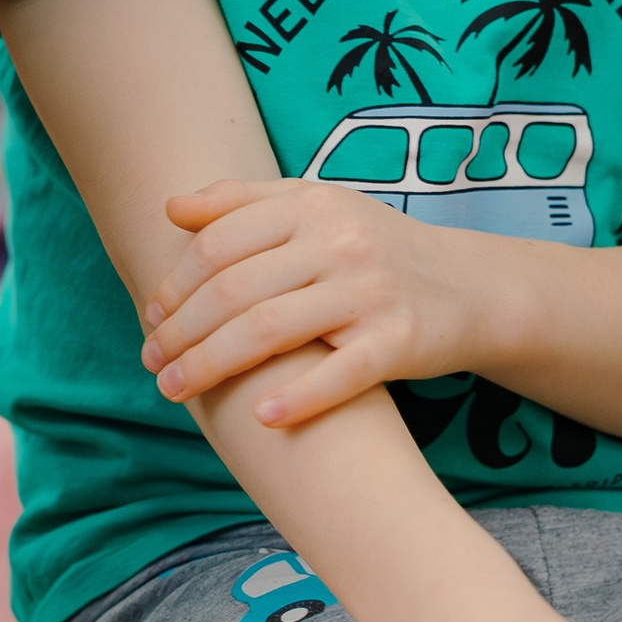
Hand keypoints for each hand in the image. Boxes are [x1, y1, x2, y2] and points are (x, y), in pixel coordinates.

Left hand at [141, 177, 474, 424]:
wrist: (470, 287)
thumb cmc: (375, 250)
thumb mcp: (317, 209)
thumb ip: (244, 203)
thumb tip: (171, 208)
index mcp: (312, 205)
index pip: (220, 243)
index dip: (175, 283)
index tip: (151, 315)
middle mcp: (340, 242)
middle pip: (234, 290)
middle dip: (182, 331)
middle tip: (152, 361)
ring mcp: (370, 291)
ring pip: (269, 331)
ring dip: (211, 366)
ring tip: (175, 390)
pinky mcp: (399, 341)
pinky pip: (338, 375)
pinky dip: (296, 399)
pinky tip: (260, 418)